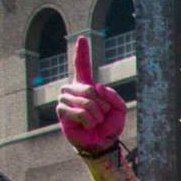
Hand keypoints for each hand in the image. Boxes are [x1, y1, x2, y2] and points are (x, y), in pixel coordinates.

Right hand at [58, 37, 126, 155]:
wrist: (103, 143)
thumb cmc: (109, 125)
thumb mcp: (119, 109)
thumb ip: (112, 95)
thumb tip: (95, 87)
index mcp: (86, 85)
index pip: (82, 65)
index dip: (82, 52)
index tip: (82, 38)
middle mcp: (73, 88)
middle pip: (90, 89)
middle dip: (102, 105)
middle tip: (101, 115)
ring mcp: (65, 99)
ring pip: (86, 102)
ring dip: (97, 115)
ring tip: (94, 121)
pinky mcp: (61, 111)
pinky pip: (80, 112)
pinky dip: (89, 121)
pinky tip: (87, 125)